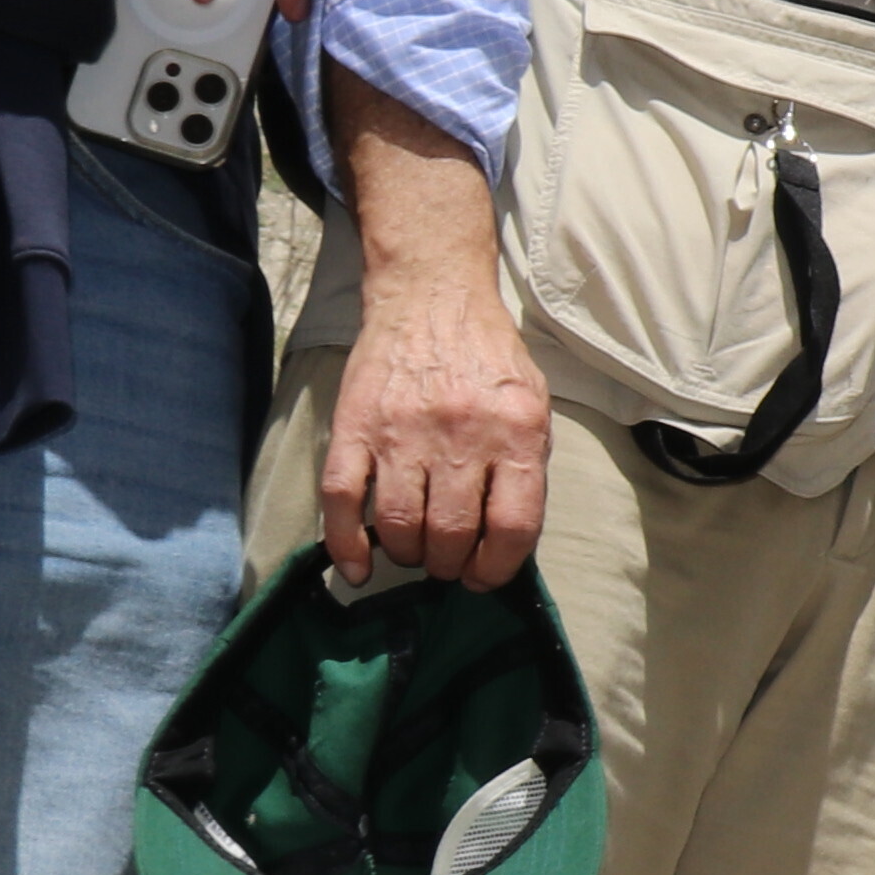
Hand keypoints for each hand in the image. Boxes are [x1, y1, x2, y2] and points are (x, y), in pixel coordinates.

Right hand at [321, 267, 554, 587]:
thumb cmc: (488, 357)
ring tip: (414, 551)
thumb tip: (506, 539)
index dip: (497, 568)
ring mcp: (402, 433)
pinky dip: (345, 546)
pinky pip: (341, 501)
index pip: (512, 526)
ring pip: (398, 526)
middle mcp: (460, 436)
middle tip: (447, 563)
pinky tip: (358, 567)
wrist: (431, 297)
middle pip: (451, 534)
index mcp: (516, 432)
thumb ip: (526, 465)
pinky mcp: (353, 428)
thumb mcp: (532, 403)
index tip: (484, 576)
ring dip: (407, 554)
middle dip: (449, 565)